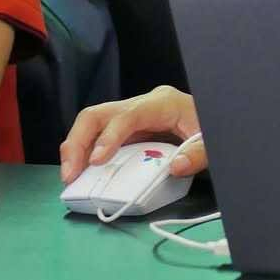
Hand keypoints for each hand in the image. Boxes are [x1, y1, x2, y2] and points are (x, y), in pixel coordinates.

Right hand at [60, 85, 204, 183]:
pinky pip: (98, 137)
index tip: (96, 162)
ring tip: (69, 177)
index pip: (127, 116)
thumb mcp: (210, 139)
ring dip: (75, 149)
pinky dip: (85, 154)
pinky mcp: (126, 130)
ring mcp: (130, 116)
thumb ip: (197, 153)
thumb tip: (176, 167)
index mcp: (160, 103)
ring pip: (92, 124)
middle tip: (70, 174)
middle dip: (77, 142)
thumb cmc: (206, 124)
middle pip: (97, 114)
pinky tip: (81, 173)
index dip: (108, 137)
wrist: (208, 118)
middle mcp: (139, 105)